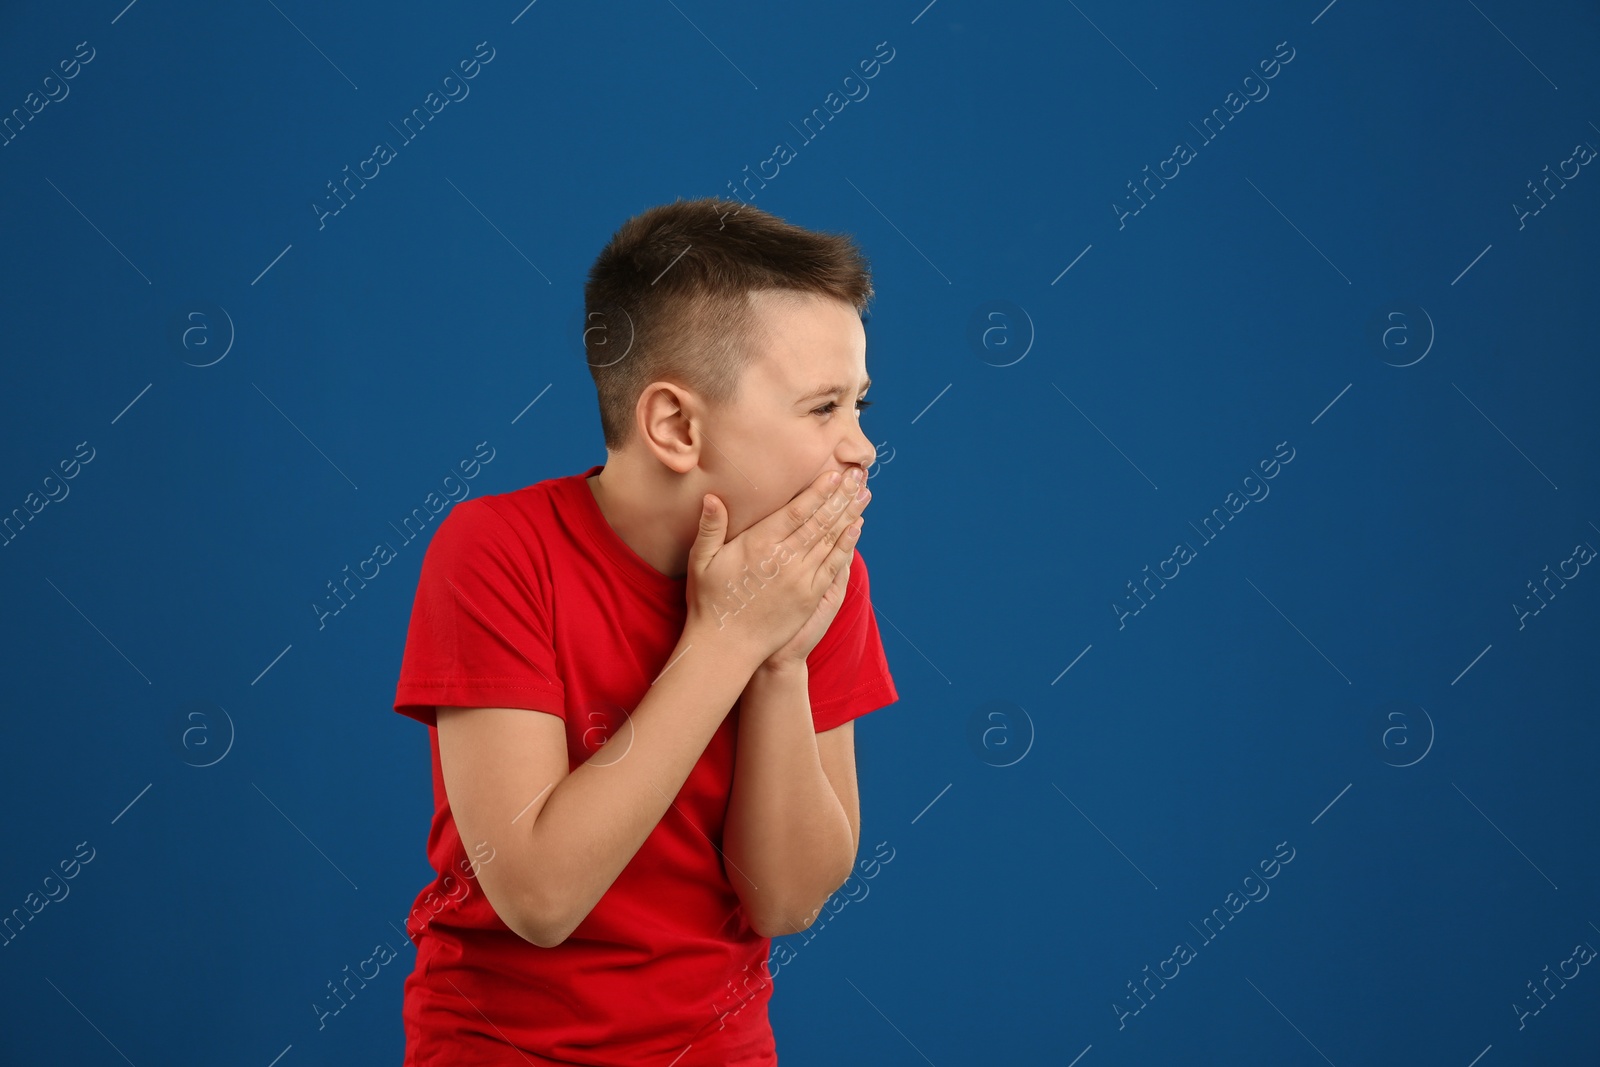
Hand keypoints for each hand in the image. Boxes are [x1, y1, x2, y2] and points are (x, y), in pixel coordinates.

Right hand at [685, 465, 871, 672]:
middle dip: (841, 496)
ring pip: (831, 540)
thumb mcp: (701, 562)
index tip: (834, 474)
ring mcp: (801, 580)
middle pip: (820, 521)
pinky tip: (856, 529)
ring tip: (864, 494)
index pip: (796, 511)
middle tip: (858, 475)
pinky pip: (834, 566)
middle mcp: (785, 560)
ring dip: (850, 515)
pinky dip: (847, 545)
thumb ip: (710, 528)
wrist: (726, 648)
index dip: (818, 491)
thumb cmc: (709, 602)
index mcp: (759, 545)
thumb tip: (712, 496)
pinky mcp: (809, 598)